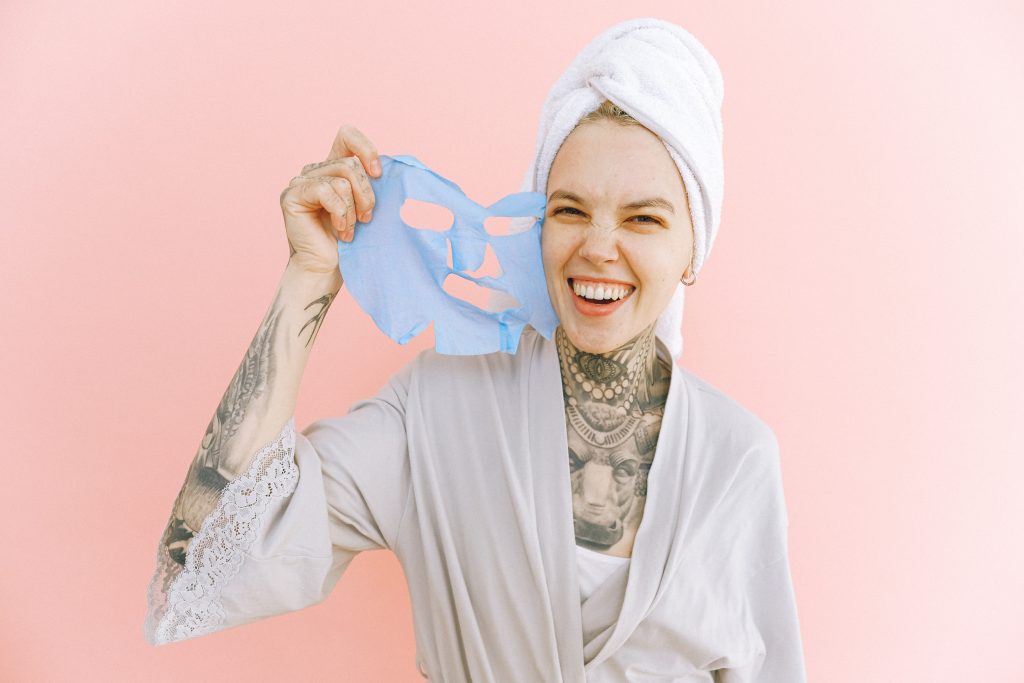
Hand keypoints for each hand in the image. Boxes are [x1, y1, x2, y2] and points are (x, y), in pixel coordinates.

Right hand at [279, 124, 380, 273]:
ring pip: (341, 179)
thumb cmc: (350, 242)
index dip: (366, 149)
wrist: (328, 269)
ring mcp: (300, 182)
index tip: (378, 174)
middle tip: (365, 219)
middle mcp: (315, 171)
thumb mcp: (367, 205)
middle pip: (350, 163)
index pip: (347, 136)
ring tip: (349, 230)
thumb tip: (388, 164)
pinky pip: (326, 191)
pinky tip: (340, 230)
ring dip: (353, 209)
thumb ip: (371, 181)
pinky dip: (340, 213)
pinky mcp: (292, 196)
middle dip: (366, 194)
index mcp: (333, 168)